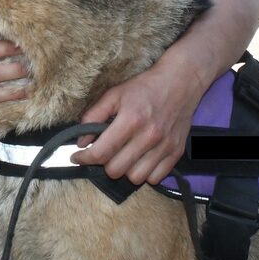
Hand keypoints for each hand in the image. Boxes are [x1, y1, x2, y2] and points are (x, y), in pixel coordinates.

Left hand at [71, 62, 206, 184]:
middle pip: (116, 170)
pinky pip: (155, 178)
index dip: (84, 159)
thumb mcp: (114, 94)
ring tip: (124, 156)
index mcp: (131, 120)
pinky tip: (141, 159)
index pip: (101, 153)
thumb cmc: (145, 87)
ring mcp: (164, 146)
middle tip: (104, 153)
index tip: (78, 157)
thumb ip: (93, 116)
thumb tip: (81, 142)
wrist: (181, 81)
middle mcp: (149, 136)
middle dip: (104, 164)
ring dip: (125, 170)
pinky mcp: (176, 152)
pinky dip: (145, 173)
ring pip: (135, 178)